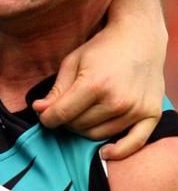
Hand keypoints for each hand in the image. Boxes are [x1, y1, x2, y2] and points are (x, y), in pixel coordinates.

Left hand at [33, 31, 163, 159]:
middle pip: (78, 126)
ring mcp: (135, 109)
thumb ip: (57, 89)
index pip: (61, 114)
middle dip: (66, 121)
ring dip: (85, 129)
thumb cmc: (103, 49)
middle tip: (68, 108)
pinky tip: (104, 152)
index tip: (45, 115)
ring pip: (97, 135)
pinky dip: (118, 151)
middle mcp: (116, 100)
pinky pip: (133, 143)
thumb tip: (39, 110)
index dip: (47, 118)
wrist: (139, 38)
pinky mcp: (150, 114)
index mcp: (94, 84)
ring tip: (84, 113)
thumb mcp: (73, 62)